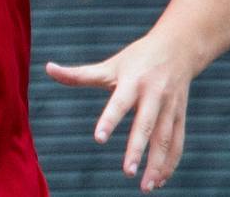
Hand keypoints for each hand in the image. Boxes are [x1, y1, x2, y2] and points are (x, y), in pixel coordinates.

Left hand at [45, 34, 193, 192]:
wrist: (178, 47)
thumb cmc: (137, 58)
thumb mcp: (110, 65)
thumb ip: (80, 74)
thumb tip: (48, 68)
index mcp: (133, 81)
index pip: (119, 103)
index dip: (109, 120)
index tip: (98, 138)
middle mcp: (154, 95)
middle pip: (146, 125)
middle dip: (137, 149)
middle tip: (127, 172)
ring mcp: (170, 107)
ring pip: (166, 139)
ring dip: (157, 164)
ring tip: (145, 187)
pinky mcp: (181, 116)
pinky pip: (178, 143)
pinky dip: (170, 163)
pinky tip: (159, 181)